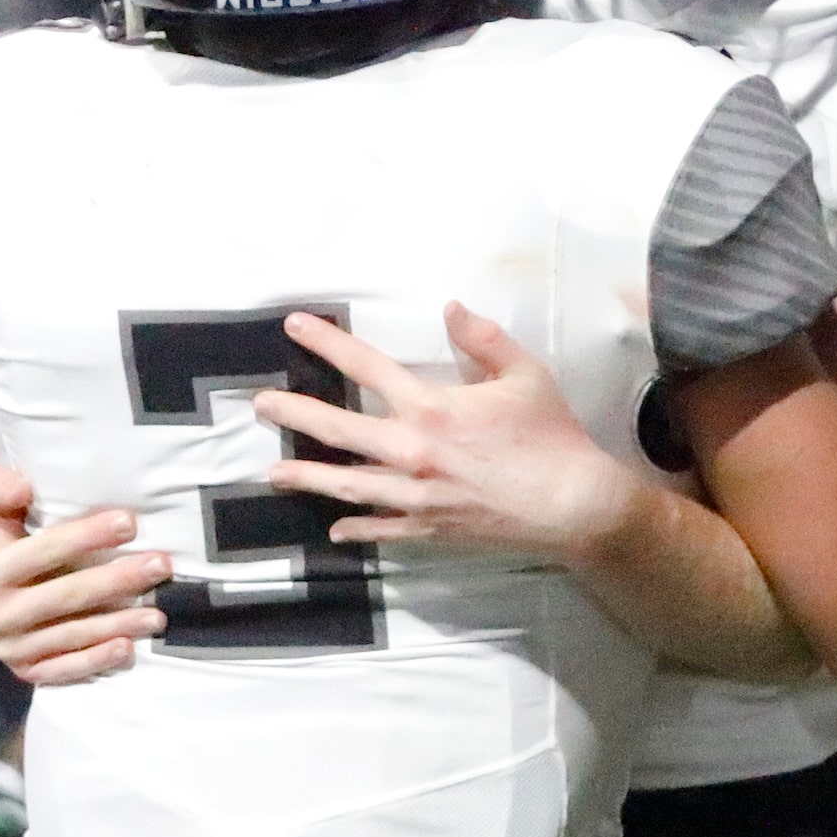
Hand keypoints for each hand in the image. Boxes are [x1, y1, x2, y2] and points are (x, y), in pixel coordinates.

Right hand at [0, 465, 169, 685]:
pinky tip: (128, 649)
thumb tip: (19, 484)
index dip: (86, 535)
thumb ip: (0, 491)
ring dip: (119, 623)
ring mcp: (13, 647)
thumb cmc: (10, 547)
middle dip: (117, 579)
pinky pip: (67, 669)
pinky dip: (98, 660)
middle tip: (162, 565)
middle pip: (66, 595)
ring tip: (159, 612)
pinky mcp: (28, 671)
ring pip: (73, 634)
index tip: (130, 522)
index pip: (42, 550)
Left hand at [254, 304, 635, 562]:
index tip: (294, 326)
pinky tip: (333, 528)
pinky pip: (380, 529)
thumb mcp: (524, 375)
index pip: (366, 367)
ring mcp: (415, 495)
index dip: (327, 343)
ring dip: (307, 477)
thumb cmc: (552, 437)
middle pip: (338, 430)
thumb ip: (482, 338)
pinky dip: (355, 528)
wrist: (575, 507)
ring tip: (275, 473)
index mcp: (430, 408)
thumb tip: (450, 307)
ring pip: (347, 485)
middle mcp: (412, 452)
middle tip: (261, 405)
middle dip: (294, 414)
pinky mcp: (428, 528)